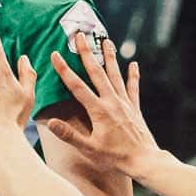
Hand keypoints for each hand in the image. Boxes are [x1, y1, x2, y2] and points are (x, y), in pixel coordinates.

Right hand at [44, 31, 160, 179]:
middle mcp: (112, 101)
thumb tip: (51, 122)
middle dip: (86, 53)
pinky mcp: (135, 108)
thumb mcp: (89, 148)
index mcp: (98, 110)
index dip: (64, 70)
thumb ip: (69, 135)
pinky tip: (133, 64)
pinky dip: (133, 75)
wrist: (143, 160)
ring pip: (115, 75)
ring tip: (105, 40)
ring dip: (109, 57)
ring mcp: (125, 103)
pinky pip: (133, 87)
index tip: (56, 55)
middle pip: (97, 72)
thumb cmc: (115, 157)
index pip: (77, 86)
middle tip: (79, 36)